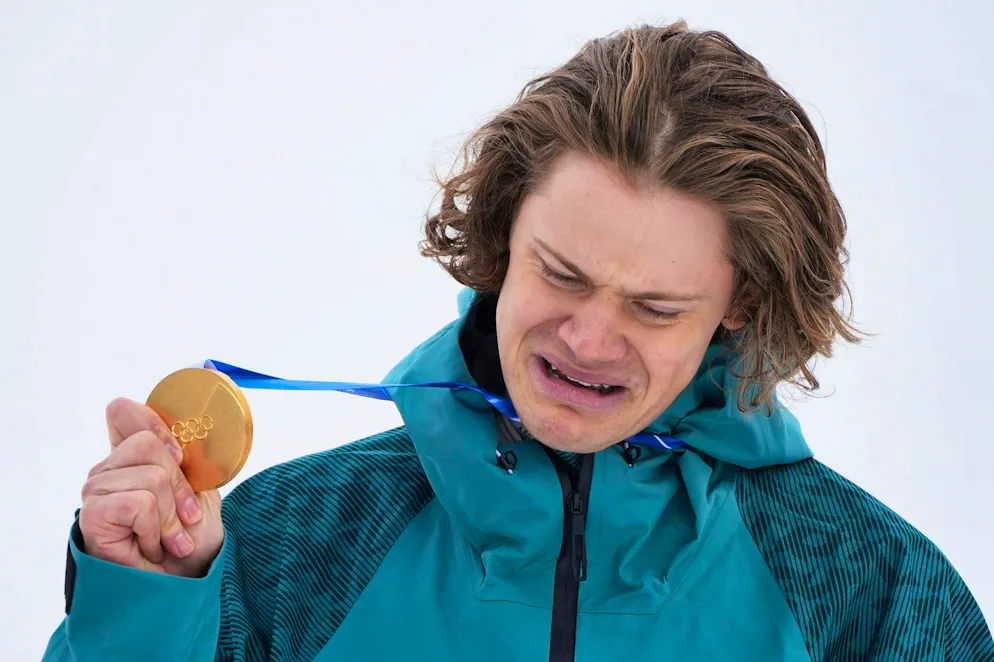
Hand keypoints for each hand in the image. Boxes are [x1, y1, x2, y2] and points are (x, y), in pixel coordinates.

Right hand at [77, 398, 224, 576]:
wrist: (183, 582)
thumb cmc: (192, 537)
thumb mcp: (198, 488)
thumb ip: (182, 457)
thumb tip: (177, 425)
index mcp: (131, 458)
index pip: (125, 413)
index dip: (156, 425)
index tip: (180, 457)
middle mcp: (108, 471)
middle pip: (150, 445)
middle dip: (180, 487)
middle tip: (183, 519)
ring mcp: (96, 492)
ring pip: (151, 477)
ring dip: (171, 516)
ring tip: (167, 539)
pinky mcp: (92, 515)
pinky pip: (138, 503)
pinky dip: (156, 528)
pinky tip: (152, 546)